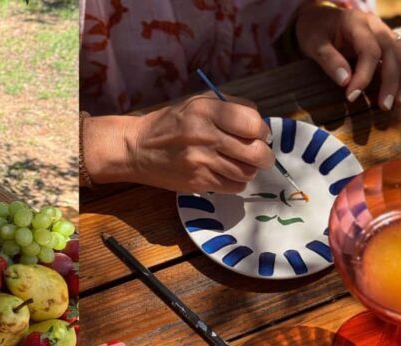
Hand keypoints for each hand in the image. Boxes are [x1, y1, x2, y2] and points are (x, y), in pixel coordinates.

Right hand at [83, 93, 274, 192]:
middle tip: (259, 155)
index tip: (257, 134)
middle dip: (263, 155)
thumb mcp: (198, 102)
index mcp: (206, 110)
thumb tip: (260, 125)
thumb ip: (231, 107)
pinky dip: (236, 182)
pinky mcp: (197, 182)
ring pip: (246, 172)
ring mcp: (200, 161)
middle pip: (255, 152)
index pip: (253, 123)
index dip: (262, 131)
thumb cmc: (172, 123)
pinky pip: (233, 187)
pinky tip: (226, 174)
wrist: (137, 148)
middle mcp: (204, 135)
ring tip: (239, 164)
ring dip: (249, 170)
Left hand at [295, 4, 400, 109]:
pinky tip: (398, 93)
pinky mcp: (386, 42)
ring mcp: (384, 32)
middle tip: (385, 106)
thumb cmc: (314, 31)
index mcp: (357, 23)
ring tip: (397, 103)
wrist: (318, 18)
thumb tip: (345, 81)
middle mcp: (376, 26)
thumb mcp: (313, 43)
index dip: (363, 76)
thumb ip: (329, 60)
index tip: (352, 97)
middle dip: (391, 81)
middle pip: (393, 52)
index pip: (369, 51)